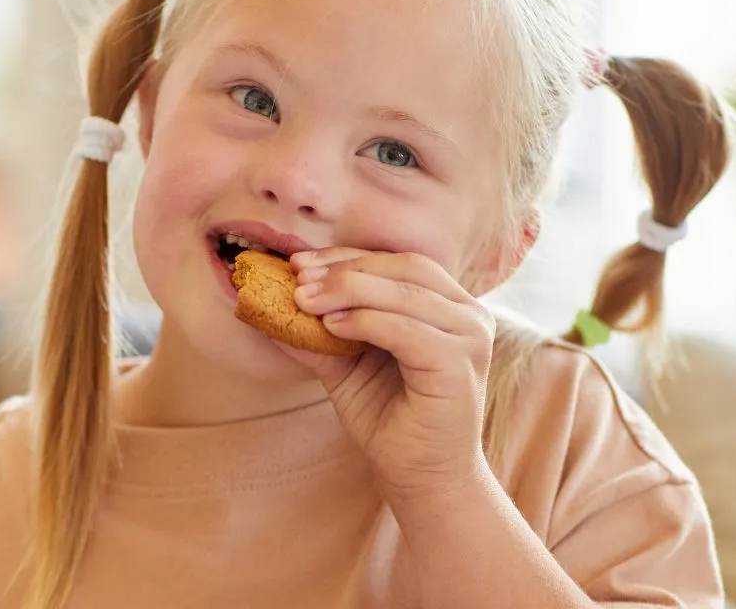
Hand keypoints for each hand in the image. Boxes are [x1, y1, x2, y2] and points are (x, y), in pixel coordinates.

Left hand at [289, 247, 496, 501]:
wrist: (422, 479)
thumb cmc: (389, 420)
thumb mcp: (345, 366)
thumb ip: (316, 333)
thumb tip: (265, 303)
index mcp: (447, 305)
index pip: (396, 262)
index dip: (346, 256)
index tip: (298, 261)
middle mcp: (468, 314)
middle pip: (403, 267)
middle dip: (345, 269)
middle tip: (298, 278)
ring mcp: (470, 338)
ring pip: (405, 293)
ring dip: (348, 290)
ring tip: (305, 300)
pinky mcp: (458, 366)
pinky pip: (407, 330)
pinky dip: (366, 322)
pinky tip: (332, 327)